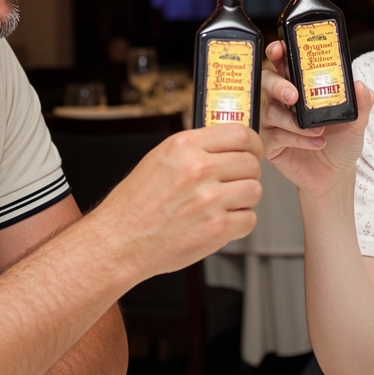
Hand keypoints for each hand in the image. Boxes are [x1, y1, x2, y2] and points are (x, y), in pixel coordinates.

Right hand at [89, 123, 262, 278]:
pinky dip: (239, 223)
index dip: (253, 144)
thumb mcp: (160, 159)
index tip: (253, 151)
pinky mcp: (217, 228)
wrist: (120, 240)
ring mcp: (209, 199)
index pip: (240, 134)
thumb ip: (195, 149)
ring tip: (223, 204)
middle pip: (251, 163)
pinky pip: (249, 219)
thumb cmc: (136, 204)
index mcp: (184, 146)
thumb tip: (227, 145)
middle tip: (234, 183)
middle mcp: (198, 169)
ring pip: (254, 190)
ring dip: (244, 199)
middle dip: (247, 174)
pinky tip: (219, 222)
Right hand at [260, 40, 373, 195]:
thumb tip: (361, 86)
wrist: (335, 175)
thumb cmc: (341, 142)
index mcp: (300, 86)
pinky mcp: (270, 143)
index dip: (277, 52)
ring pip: (271, 111)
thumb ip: (361, 102)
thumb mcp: (356, 120)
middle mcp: (282, 101)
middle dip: (277, 84)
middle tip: (293, 95)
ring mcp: (274, 122)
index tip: (279, 49)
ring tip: (319, 130)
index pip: (283, 63)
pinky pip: (276, 136)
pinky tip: (316, 143)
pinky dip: (297, 139)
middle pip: (267, 81)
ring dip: (294, 121)